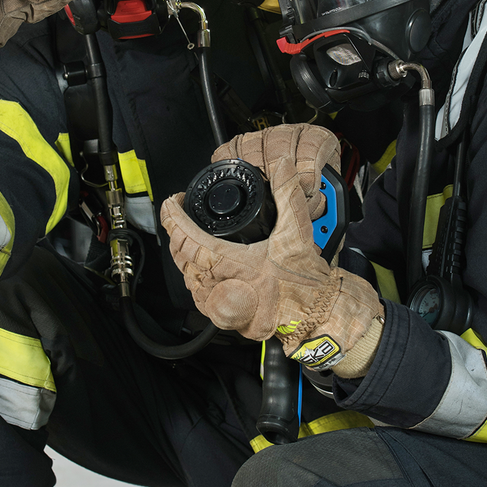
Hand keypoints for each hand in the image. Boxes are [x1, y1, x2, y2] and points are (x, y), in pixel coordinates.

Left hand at [161, 125, 382, 369]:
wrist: (314, 313)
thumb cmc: (304, 281)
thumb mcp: (297, 231)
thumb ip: (288, 194)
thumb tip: (281, 167)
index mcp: (231, 266)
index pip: (187, 239)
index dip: (173, 218)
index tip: (172, 202)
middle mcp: (220, 289)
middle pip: (180, 257)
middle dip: (177, 233)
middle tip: (183, 216)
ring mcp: (218, 307)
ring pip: (186, 277)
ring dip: (185, 256)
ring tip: (190, 237)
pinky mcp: (222, 318)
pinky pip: (197, 295)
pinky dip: (195, 277)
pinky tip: (202, 267)